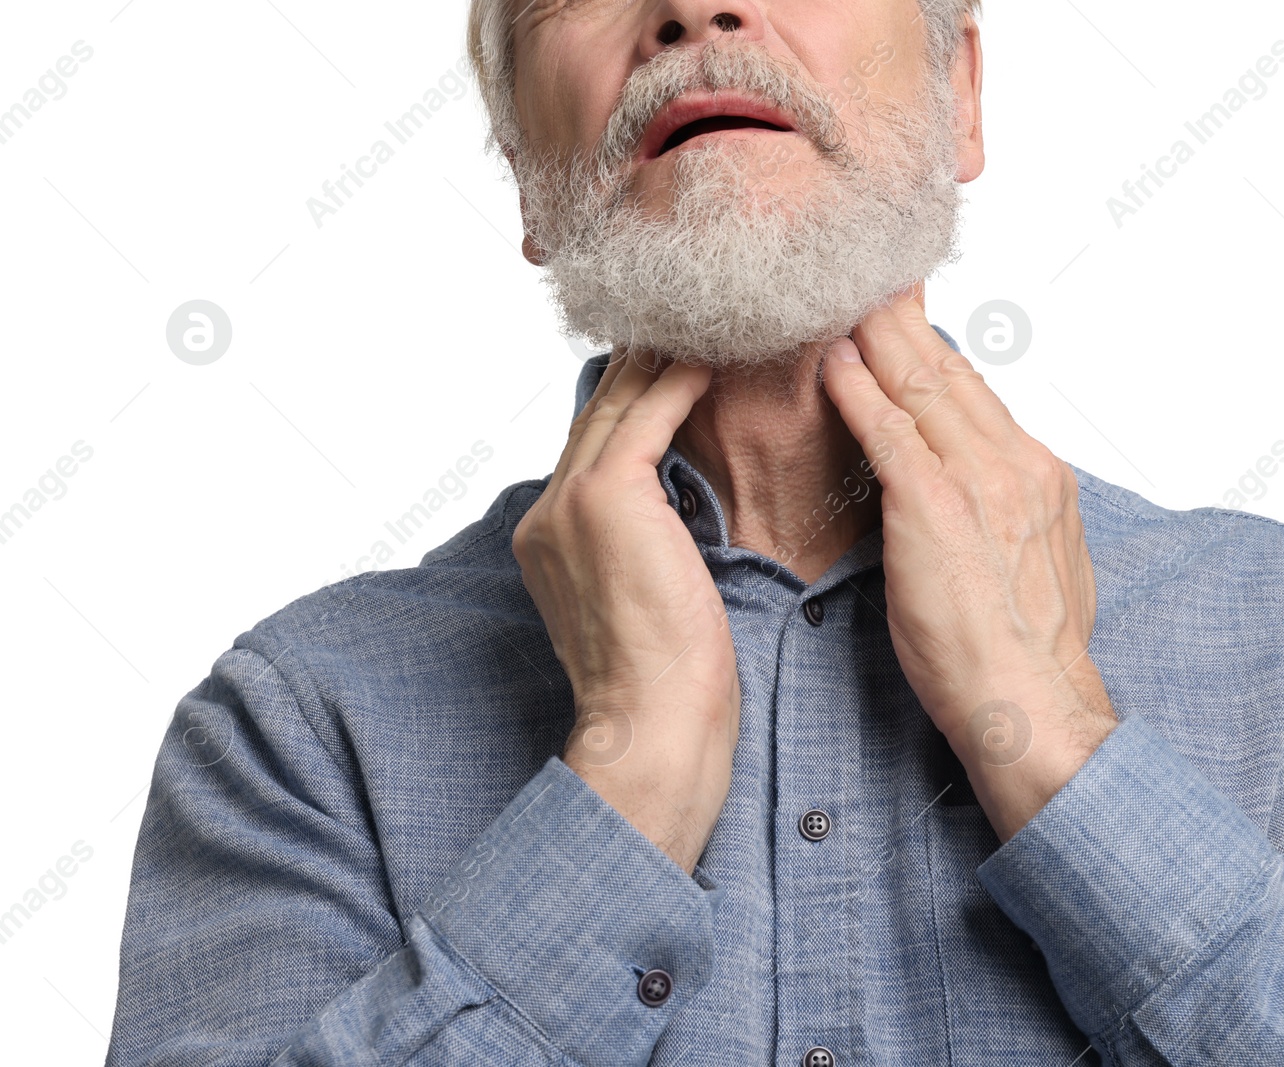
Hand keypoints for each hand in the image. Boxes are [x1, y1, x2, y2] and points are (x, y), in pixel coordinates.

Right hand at [513, 350, 739, 873]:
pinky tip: (712, 353)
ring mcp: (570, 502)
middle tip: (691, 314)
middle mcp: (550, 510)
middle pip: (601, 412)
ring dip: (664, 357)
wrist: (653, 731)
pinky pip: (648, 416)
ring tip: (709, 316)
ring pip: (620, 404)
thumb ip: (646, 548)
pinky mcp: (606, 498)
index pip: (597, 446)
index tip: (673, 358)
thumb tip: (678, 525)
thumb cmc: (669, 684)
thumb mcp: (648, 601)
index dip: (635, 399)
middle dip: (645, 362)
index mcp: (552, 536)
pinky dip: (679, 381)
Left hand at [821, 292, 1117, 840]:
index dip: (933, 348)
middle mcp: (1017, 464)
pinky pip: (892, 433)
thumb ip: (1008, 517)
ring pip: (923, 385)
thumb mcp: (1035, 569)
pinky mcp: (939, 510)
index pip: (977, 393)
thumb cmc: (1022, 656)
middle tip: (864, 265)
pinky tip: (832, 361)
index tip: (903, 310)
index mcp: (1039, 476)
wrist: (1035, 710)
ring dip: (876, 335)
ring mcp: (982, 482)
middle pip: (950, 370)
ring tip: (837, 291)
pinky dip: (861, 393)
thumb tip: (986, 500)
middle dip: (903, 316)